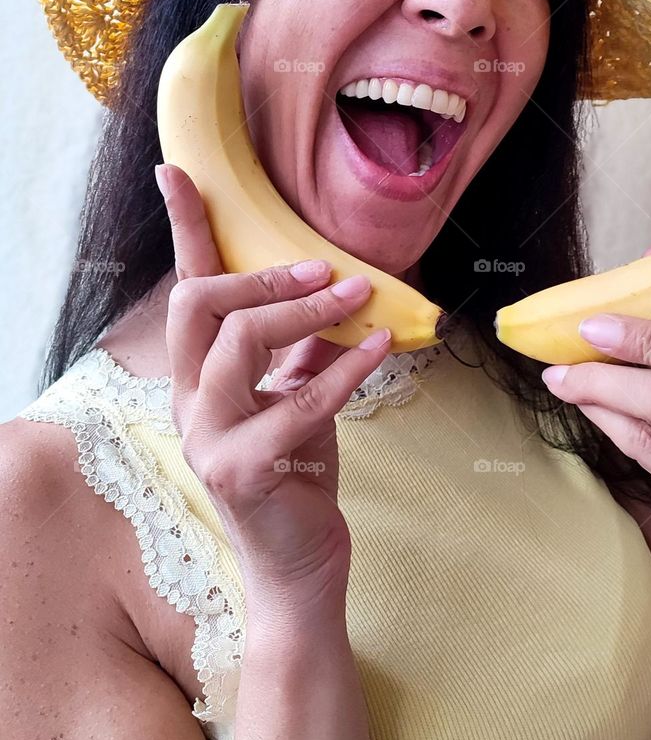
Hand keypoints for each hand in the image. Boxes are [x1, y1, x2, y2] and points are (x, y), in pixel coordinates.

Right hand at [156, 162, 393, 609]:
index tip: (180, 172)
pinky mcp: (244, 470)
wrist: (300, 566)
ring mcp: (209, 438)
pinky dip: (346, 367)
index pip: (187, 292)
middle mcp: (189, 403)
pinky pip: (299, 401)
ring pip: (242, 343)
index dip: (186, 231)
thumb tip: (328, 288)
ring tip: (360, 295)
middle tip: (321, 267)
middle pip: (202, 305)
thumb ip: (297, 350)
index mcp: (197, 379)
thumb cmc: (297, 474)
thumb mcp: (294, 399)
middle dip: (262, 274)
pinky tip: (380, 346)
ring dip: (308, 312)